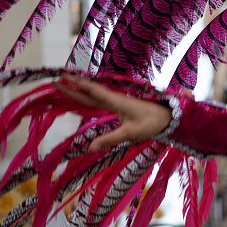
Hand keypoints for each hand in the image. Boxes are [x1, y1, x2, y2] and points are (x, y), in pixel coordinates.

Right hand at [55, 74, 172, 150]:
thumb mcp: (131, 133)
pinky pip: (101, 100)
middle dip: (74, 87)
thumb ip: (110, 139)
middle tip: (57, 81)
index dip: (77, 85)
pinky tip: (86, 98)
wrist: (169, 117)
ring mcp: (119, 102)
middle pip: (90, 92)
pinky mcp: (122, 106)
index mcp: (116, 101)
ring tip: (66, 87)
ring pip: (95, 95)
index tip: (63, 77)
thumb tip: (90, 148)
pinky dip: (90, 97)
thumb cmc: (152, 122)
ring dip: (81, 91)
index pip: (93, 91)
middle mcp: (115, 99)